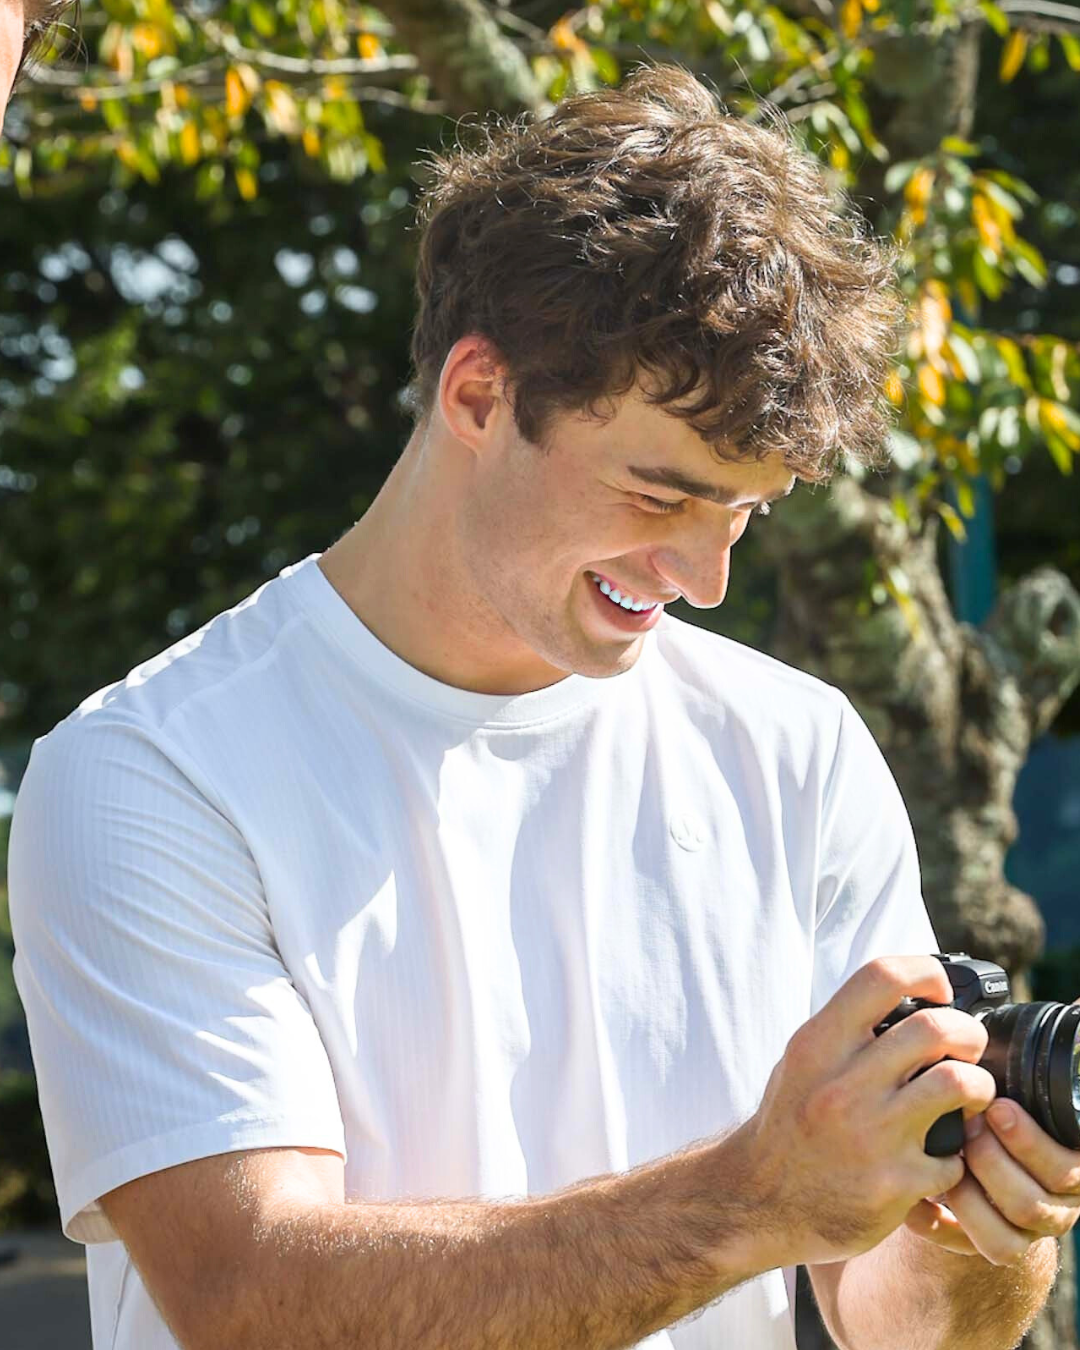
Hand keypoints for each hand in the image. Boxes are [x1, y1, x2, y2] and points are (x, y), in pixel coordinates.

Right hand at [743, 956, 997, 1269]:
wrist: (762, 1201)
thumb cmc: (790, 1123)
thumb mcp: (801, 1062)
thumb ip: (846, 1030)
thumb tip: (909, 994)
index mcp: (818, 1045)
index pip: (882, 977)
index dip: (925, 973)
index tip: (939, 990)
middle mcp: (843, 1085)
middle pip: (935, 1028)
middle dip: (968, 1032)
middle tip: (968, 1047)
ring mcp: (871, 1136)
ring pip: (959, 1084)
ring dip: (978, 1087)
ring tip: (971, 1095)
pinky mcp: (895, 1184)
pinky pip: (956, 1156)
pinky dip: (958, 1155)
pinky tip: (942, 1157)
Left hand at [905, 1067, 1079, 1263]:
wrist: (984, 1162)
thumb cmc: (995, 1113)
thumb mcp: (1013, 1093)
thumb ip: (1020, 1074)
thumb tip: (1046, 1017)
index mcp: (1069, 1166)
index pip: (1067, 1168)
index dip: (1030, 1141)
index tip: (997, 1107)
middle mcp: (1053, 1206)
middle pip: (1032, 1203)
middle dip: (991, 1162)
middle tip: (961, 1128)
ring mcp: (1021, 1234)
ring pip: (1002, 1238)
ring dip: (965, 1194)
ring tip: (940, 1159)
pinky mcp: (983, 1247)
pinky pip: (962, 1250)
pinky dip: (935, 1224)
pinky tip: (914, 1199)